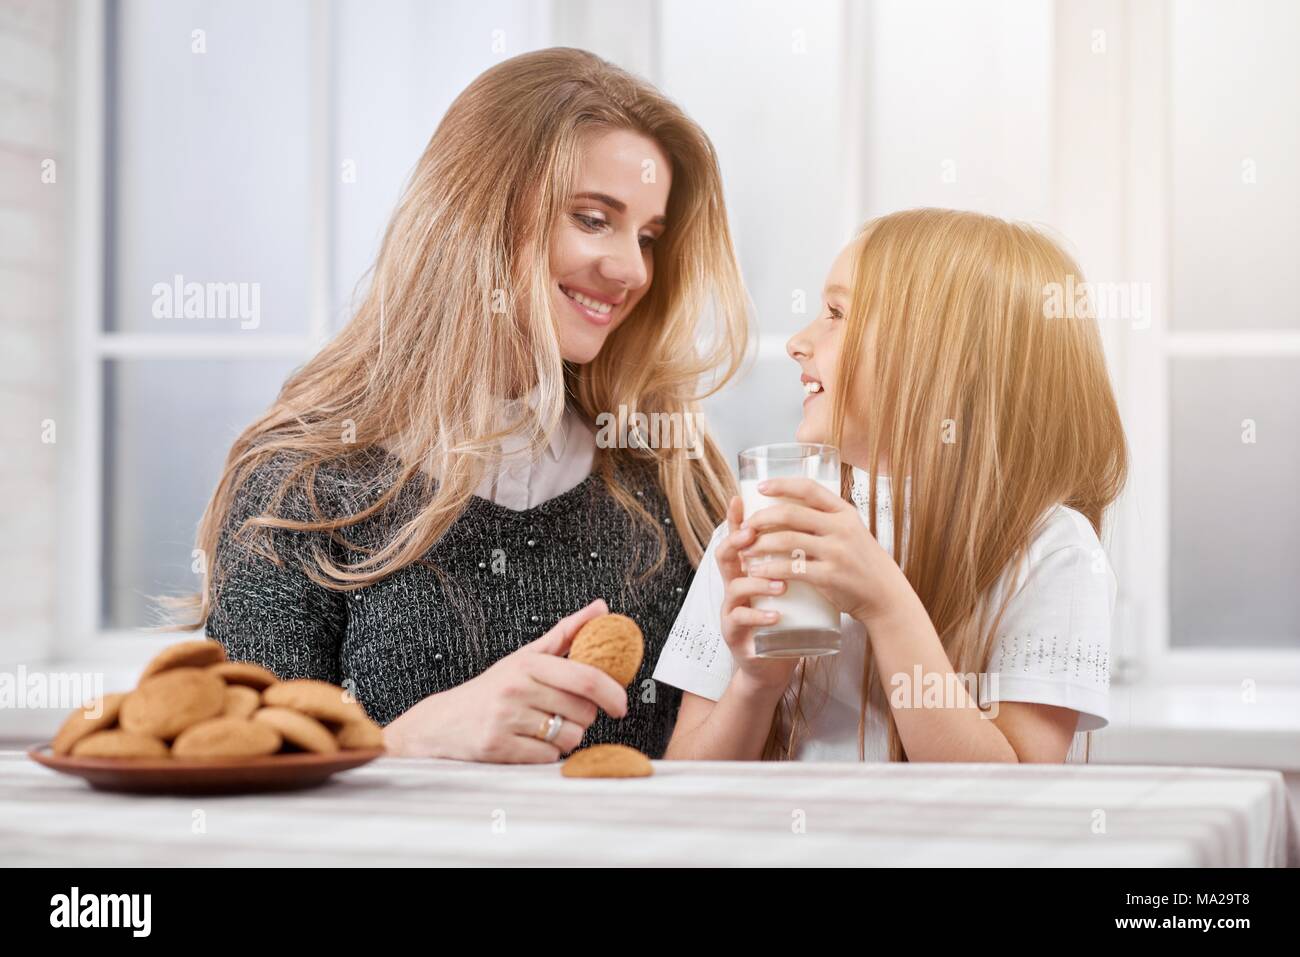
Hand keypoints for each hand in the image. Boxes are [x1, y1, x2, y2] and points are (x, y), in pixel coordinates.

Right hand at [382, 599, 627, 761]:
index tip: (621, 705)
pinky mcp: (499, 747)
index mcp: (528, 663)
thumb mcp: (526, 657)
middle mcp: (517, 688)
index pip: (586, 678)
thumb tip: (602, 608)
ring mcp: (506, 719)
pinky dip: (546, 753)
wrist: (443, 722)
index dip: (613, 693)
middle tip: (565, 713)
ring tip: (543, 727)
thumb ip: (566, 633)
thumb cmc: (493, 689)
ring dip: (565, 737)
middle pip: (583, 712)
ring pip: (569, 737)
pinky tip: (528, 742)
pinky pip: (548, 756)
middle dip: (584, 717)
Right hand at [713, 495, 799, 691]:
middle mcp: (735, 585)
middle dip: (736, 543)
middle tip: (753, 536)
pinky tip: (776, 615)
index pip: (739, 538)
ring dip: (758, 582)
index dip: (737, 519)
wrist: (774, 662)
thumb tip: (819, 528)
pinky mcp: (735, 633)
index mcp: (748, 570)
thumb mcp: (790, 587)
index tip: (740, 498)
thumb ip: (795, 561)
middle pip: (724, 556)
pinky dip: (759, 615)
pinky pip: (741, 619)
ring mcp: (732, 609)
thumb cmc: (785, 620)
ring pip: (735, 587)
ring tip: (780, 584)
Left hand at [739, 477, 912, 625]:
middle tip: (745, 527)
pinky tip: (756, 572)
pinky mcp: (829, 576)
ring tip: (745, 550)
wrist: (885, 595)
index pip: (809, 488)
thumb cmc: (863, 563)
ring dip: (759, 545)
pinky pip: (791, 569)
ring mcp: (836, 552)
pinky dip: (769, 570)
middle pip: (790, 514)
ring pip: (786, 540)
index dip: (781, 485)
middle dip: (761, 519)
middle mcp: (841, 528)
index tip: (760, 487)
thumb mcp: (853, 532)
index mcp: (845, 512)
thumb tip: (789, 510)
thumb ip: (827, 520)